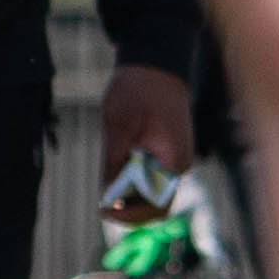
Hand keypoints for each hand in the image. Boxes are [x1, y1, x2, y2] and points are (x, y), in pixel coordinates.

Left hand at [99, 62, 195, 205]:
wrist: (155, 63)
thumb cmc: (139, 88)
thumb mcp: (119, 123)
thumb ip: (114, 159)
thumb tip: (106, 194)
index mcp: (174, 162)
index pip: (157, 206)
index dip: (130, 215)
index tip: (104, 210)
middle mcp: (177, 166)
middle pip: (154, 206)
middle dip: (128, 210)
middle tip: (101, 206)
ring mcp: (171, 161)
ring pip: (149, 195)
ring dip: (127, 198)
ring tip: (106, 191)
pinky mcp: (161, 154)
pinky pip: (146, 180)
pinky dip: (129, 185)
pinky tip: (112, 179)